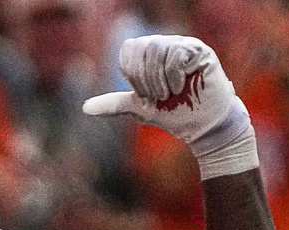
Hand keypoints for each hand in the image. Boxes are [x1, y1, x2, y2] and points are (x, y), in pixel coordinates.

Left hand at [83, 36, 249, 155]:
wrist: (202, 125)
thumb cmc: (174, 114)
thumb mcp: (139, 109)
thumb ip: (114, 104)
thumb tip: (85, 108)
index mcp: (150, 56)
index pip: (129, 49)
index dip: (132, 72)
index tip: (144, 93)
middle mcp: (167, 46)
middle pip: (141, 46)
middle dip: (143, 78)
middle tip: (156, 95)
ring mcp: (184, 46)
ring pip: (158, 47)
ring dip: (158, 78)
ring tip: (169, 93)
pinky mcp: (200, 51)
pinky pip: (176, 53)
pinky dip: (174, 75)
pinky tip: (181, 86)